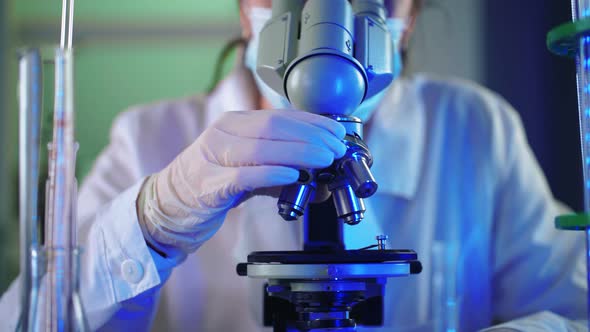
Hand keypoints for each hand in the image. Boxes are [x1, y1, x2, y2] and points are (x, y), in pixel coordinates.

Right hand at [139, 109, 346, 253]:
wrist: (167, 206)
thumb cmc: (209, 184)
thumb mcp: (246, 167)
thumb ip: (277, 166)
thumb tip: (316, 173)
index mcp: (234, 124)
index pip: (280, 116)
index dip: (313, 123)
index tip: (337, 133)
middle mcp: (223, 133)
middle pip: (274, 127)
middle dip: (312, 136)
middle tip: (336, 149)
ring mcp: (212, 156)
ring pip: (262, 147)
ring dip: (300, 152)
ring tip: (324, 159)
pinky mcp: (208, 184)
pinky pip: (244, 175)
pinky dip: (272, 173)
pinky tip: (293, 174)